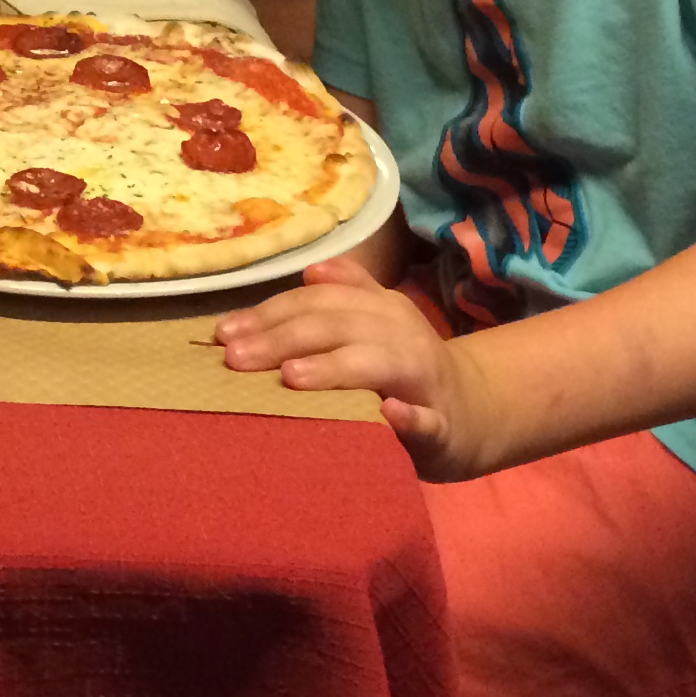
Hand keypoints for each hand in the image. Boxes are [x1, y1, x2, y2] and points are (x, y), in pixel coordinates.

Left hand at [214, 257, 502, 480]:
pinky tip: (388, 415)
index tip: (221, 334)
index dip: (267, 315)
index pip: (315, 304)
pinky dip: (408, 417)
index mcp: (378, 308)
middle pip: (336, 327)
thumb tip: (310, 271)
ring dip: (333, 369)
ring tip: (292, 377)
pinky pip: (427, 419)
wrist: (474, 413)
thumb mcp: (375, 324)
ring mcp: (423, 380)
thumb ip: (345, 294)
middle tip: (236, 359)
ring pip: (377, 364)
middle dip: (282, 339)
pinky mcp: (443, 425)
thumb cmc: (403, 369)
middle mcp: (400, 334)